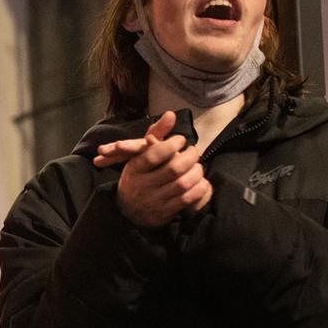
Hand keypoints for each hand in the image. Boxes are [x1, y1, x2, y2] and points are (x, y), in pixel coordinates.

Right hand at [95, 110, 211, 228]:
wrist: (128, 212)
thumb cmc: (139, 177)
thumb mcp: (140, 155)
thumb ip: (156, 133)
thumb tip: (170, 114)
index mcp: (135, 169)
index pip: (155, 154)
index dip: (172, 144)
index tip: (180, 140)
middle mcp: (143, 185)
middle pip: (174, 168)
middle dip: (190, 157)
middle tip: (193, 152)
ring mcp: (154, 200)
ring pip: (183, 183)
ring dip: (197, 172)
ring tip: (197, 166)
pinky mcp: (165, 213)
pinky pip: (188, 199)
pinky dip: (199, 188)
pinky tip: (199, 182)